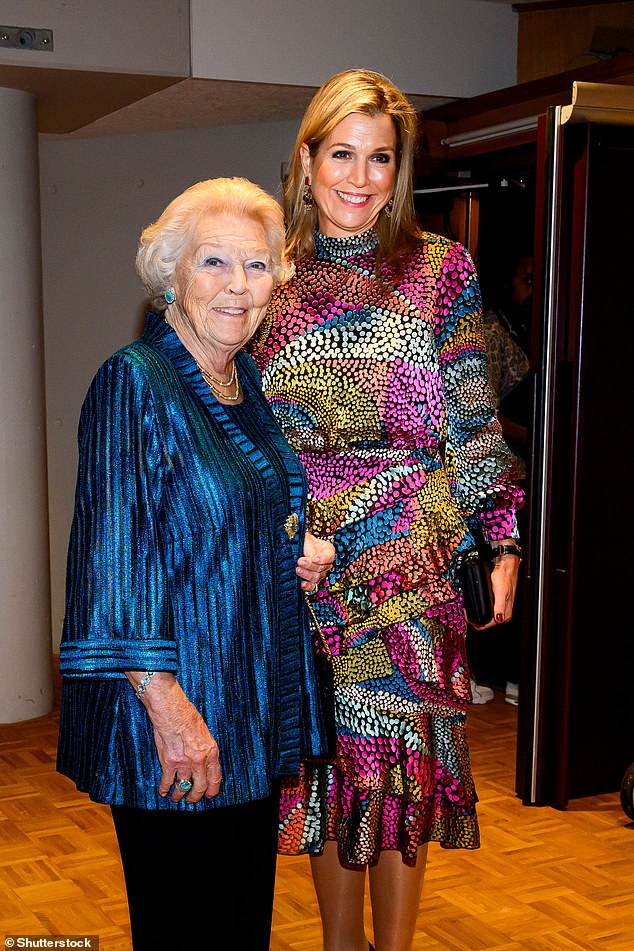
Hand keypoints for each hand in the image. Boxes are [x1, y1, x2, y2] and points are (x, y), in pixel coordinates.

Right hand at [130, 672, 221, 801]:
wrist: (171, 709)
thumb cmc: (187, 716)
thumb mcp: (205, 732)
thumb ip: (206, 749)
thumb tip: (205, 762)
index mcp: (211, 751)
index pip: (215, 778)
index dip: (212, 790)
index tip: (209, 795)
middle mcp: (199, 760)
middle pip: (200, 787)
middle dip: (195, 797)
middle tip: (191, 800)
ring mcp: (184, 763)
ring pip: (183, 787)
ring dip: (179, 795)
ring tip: (177, 797)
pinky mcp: (169, 762)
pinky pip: (167, 782)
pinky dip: (164, 789)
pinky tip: (163, 791)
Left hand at [296, 531, 334, 592]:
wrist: (299, 548)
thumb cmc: (304, 541)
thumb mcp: (306, 537)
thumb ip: (308, 543)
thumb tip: (309, 555)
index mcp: (327, 551)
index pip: (327, 557)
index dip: (321, 559)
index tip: (313, 558)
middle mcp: (326, 564)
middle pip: (321, 568)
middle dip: (310, 565)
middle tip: (300, 561)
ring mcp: (320, 574)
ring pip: (316, 577)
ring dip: (306, 575)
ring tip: (297, 570)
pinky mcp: (312, 582)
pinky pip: (312, 587)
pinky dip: (307, 586)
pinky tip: (302, 584)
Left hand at [471, 553, 519, 630]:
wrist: (506, 568)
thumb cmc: (504, 577)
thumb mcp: (500, 591)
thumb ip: (500, 605)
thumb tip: (498, 618)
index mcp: (505, 614)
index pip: (488, 626)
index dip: (476, 624)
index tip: (467, 617)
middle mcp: (502, 614)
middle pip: (485, 623)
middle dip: (474, 620)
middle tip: (465, 612)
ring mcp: (499, 609)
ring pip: (485, 617)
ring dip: (476, 614)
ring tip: (467, 608)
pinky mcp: (496, 603)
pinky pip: (486, 610)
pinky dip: (479, 609)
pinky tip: (474, 605)